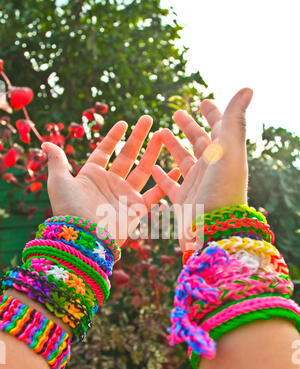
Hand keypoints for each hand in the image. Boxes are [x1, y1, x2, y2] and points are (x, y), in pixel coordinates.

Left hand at [42, 115, 179, 246]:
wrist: (85, 238)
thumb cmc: (69, 210)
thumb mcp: (59, 181)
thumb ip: (57, 161)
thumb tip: (46, 143)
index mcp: (92, 175)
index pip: (105, 151)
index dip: (113, 137)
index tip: (123, 123)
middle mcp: (110, 183)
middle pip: (127, 155)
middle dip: (138, 137)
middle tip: (148, 118)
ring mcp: (125, 195)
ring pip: (143, 169)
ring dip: (153, 152)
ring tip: (163, 135)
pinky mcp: (137, 209)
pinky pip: (155, 193)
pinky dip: (166, 182)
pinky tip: (177, 168)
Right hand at [151, 88, 252, 249]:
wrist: (214, 231)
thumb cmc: (223, 190)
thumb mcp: (230, 151)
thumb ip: (234, 119)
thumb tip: (248, 87)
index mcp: (224, 154)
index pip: (220, 127)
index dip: (213, 113)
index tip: (203, 101)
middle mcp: (211, 168)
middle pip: (200, 142)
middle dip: (189, 127)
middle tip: (176, 113)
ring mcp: (197, 184)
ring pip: (183, 160)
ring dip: (172, 146)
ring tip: (160, 133)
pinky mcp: (183, 200)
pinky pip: (170, 184)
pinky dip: (162, 175)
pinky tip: (152, 167)